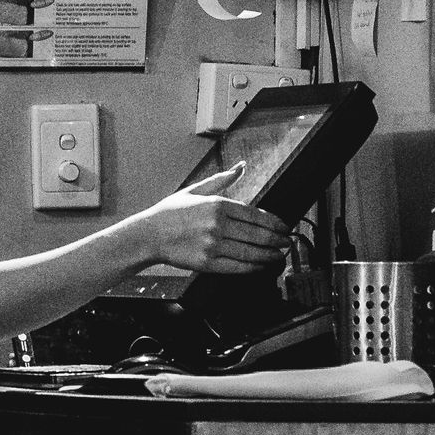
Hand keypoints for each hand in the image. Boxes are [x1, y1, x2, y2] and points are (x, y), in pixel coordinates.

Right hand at [145, 165, 289, 274]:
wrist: (148, 235)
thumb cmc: (170, 213)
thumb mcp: (195, 190)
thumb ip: (222, 179)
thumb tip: (242, 166)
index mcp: (217, 204)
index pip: (255, 215)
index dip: (274, 223)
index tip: (284, 227)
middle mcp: (217, 225)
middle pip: (258, 234)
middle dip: (277, 240)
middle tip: (286, 242)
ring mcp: (212, 245)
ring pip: (251, 252)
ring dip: (269, 255)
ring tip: (278, 255)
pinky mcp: (207, 263)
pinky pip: (237, 267)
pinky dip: (253, 268)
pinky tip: (260, 266)